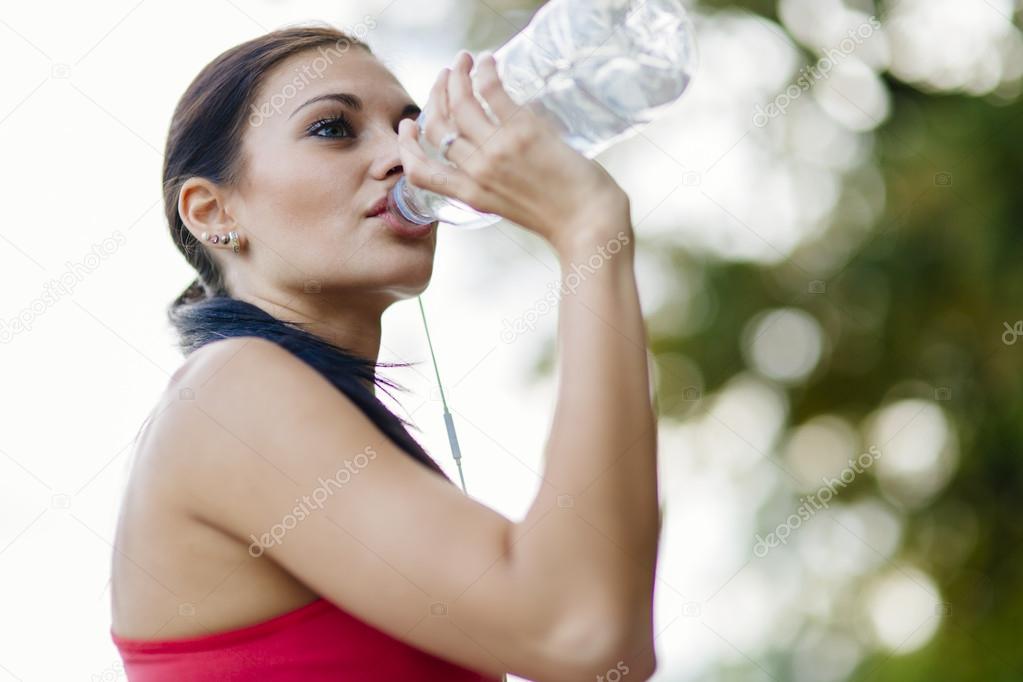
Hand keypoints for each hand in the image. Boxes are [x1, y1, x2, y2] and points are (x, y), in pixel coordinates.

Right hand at [397, 51, 630, 253]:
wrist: (588, 222)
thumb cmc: (559, 217)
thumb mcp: (510, 207)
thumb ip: (492, 183)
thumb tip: (489, 151)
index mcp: (471, 195)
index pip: (421, 170)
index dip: (407, 146)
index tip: (409, 126)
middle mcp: (477, 171)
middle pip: (438, 125)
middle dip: (437, 95)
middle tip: (445, 76)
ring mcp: (497, 149)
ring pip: (460, 102)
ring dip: (457, 75)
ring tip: (463, 61)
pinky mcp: (521, 131)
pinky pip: (491, 90)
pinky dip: (484, 71)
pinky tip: (488, 62)